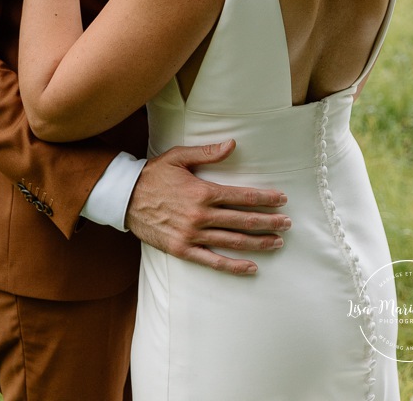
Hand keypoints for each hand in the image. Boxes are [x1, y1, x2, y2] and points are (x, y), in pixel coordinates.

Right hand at [125, 141, 290, 275]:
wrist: (125, 198)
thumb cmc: (153, 175)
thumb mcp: (178, 157)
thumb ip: (207, 153)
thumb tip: (232, 144)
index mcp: (203, 191)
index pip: (241, 196)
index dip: (264, 199)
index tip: (282, 200)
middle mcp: (201, 215)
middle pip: (243, 220)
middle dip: (268, 222)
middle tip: (287, 224)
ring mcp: (192, 235)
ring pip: (233, 241)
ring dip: (258, 242)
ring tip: (277, 243)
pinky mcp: (183, 250)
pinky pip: (213, 261)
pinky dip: (234, 266)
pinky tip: (252, 267)